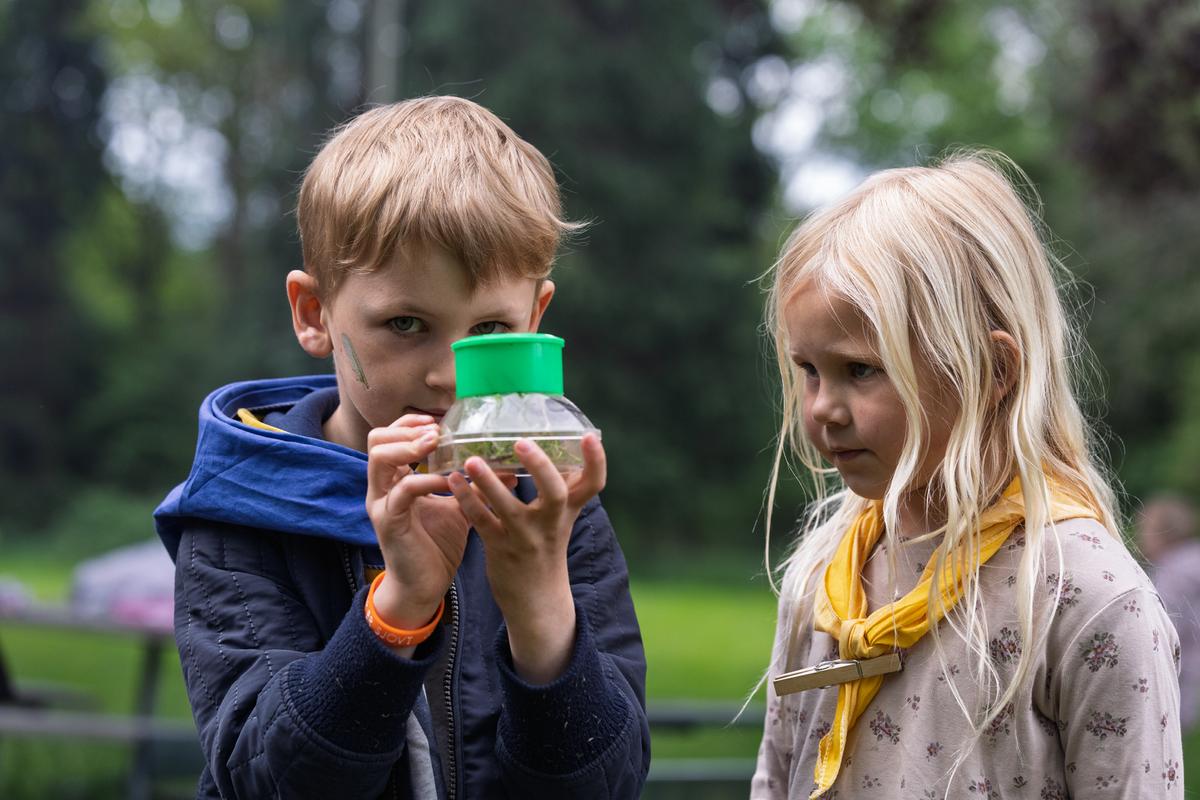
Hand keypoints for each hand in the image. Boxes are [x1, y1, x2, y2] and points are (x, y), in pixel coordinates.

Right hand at [365, 414, 469, 630]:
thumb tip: (508, 470)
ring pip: (380, 457)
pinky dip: (427, 479)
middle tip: (438, 431)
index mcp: (395, 479)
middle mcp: (382, 487)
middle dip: (407, 429)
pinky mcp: (388, 521)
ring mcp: (382, 503)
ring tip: (437, 445)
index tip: (439, 420)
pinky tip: (449, 480)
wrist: (424, 587)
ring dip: (410, 446)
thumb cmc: (437, 545)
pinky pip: (404, 490)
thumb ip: (473, 486)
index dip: (412, 423)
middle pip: (377, 439)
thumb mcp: (458, 507)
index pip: (390, 435)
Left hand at [446, 433, 605, 681]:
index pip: (594, 484)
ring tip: (471, 461)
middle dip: (540, 466)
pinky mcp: (501, 548)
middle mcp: (552, 522)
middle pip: (556, 492)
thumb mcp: (560, 518)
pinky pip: (482, 521)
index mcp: (569, 510)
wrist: (536, 600)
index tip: (591, 436)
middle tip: (521, 441)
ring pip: (509, 507)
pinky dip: (467, 500)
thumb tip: (554, 444)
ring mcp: (526, 536)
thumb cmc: (546, 548)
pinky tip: (454, 481)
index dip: (597, 460)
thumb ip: (560, 486)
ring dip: (489, 482)